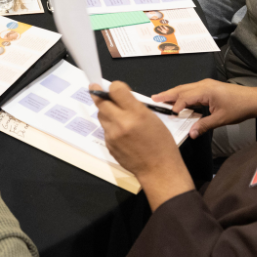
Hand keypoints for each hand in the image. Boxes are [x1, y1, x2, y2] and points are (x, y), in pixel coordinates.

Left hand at [95, 81, 194, 209]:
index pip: (115, 90)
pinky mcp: (108, 145)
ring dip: (106, 112)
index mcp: (136, 113)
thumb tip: (120, 96)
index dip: (114, 87)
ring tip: (116, 115)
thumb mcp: (152, 118)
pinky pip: (105, 130)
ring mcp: (112, 135)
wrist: (158, 169)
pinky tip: (122, 133)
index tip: (115, 88)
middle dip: (99, 95)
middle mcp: (121, 122)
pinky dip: (110, 127)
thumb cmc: (161, 142)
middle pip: (101, 102)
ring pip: (101, 116)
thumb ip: (135, 106)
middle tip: (95, 88)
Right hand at [151, 78, 256, 138]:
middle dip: (167, 94)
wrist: (254, 100)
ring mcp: (205, 84)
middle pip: (181, 89)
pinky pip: (190, 90)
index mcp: (206, 91)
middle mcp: (203, 85)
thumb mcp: (221, 119)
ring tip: (160, 98)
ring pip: (185, 88)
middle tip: (153, 99)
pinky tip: (177, 100)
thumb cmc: (239, 108)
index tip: (170, 115)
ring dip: (173, 93)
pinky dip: (181, 94)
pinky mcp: (208, 87)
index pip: (185, 97)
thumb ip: (204, 125)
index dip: (176, 106)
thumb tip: (191, 133)